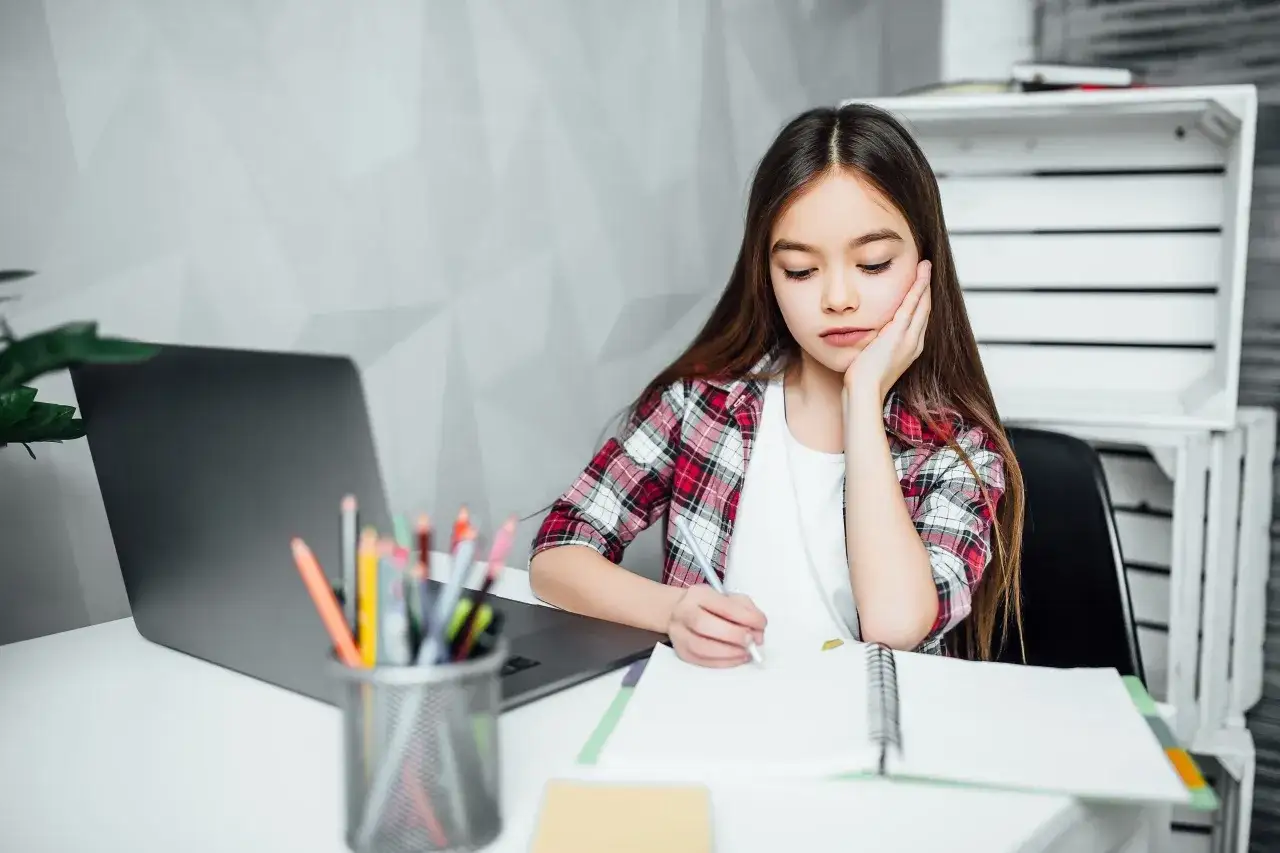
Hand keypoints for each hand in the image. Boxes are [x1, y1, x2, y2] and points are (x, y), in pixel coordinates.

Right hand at [667, 584, 765, 667]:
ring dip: (729, 653)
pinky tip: (736, 658)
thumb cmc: (708, 606)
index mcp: (698, 594)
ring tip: (745, 652)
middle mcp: (684, 612)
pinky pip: (701, 661)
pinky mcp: (681, 652)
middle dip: (734, 635)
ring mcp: (679, 634)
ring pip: (701, 647)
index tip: (761, 624)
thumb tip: (758, 633)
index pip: (721, 605)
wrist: (679, 612)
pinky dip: (723, 662)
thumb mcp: (727, 598)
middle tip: (751, 641)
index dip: (745, 617)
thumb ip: (746, 610)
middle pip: (704, 625)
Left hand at [844, 260, 931, 402]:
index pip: (918, 319)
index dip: (921, 301)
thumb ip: (877, 345)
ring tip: (926, 265)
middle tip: (927, 268)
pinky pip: (911, 306)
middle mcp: (914, 343)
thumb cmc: (863, 380)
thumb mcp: (873, 358)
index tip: (920, 285)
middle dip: (926, 288)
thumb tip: (871, 337)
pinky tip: (920, 274)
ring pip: (921, 304)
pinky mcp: (899, 334)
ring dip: (924, 283)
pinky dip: (917, 288)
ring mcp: (909, 339)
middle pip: (924, 309)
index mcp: (909, 349)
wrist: (863, 392)